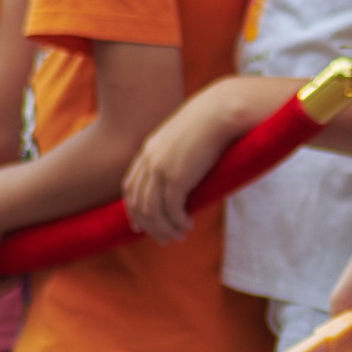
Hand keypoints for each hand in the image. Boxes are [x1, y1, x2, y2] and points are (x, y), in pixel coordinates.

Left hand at [124, 94, 237, 244]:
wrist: (219, 112)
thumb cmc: (210, 122)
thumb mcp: (185, 138)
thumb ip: (178, 154)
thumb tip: (185, 171)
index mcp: (149, 150)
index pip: (131, 186)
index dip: (133, 209)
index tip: (140, 226)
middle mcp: (149, 160)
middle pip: (138, 203)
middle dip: (148, 226)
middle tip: (163, 239)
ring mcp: (160, 169)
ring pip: (152, 210)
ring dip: (164, 228)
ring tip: (178, 236)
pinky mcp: (176, 176)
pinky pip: (171, 209)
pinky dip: (177, 221)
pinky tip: (188, 225)